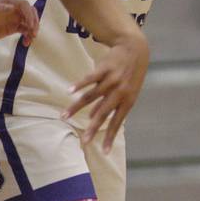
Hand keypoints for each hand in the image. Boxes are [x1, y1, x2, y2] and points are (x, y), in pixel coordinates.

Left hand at [0, 0, 38, 46]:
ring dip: (32, 29)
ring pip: (28, 22)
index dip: (30, 14)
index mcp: (6, 1)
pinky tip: (26, 43)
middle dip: (34, 22)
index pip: (24, 5)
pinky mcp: (10, 28)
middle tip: (34, 33)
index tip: (31, 25)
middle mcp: (11, 8)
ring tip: (30, 40)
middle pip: (29, 13)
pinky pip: (24, 30)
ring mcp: (11, 18)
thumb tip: (13, 7)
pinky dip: (27, 35)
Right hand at [62, 30, 148, 152]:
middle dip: (93, 128)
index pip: (117, 122)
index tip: (103, 151)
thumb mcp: (128, 91)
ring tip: (64, 117)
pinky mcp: (104, 68)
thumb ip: (112, 104)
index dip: (110, 137)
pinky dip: (79, 85)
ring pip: (91, 97)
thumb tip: (91, 117)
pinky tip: (70, 91)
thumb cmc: (131, 74)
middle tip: (84, 141)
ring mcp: (111, 80)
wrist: (135, 49)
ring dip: (76, 107)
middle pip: (103, 113)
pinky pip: (90, 78)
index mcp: (128, 100)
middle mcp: (120, 92)